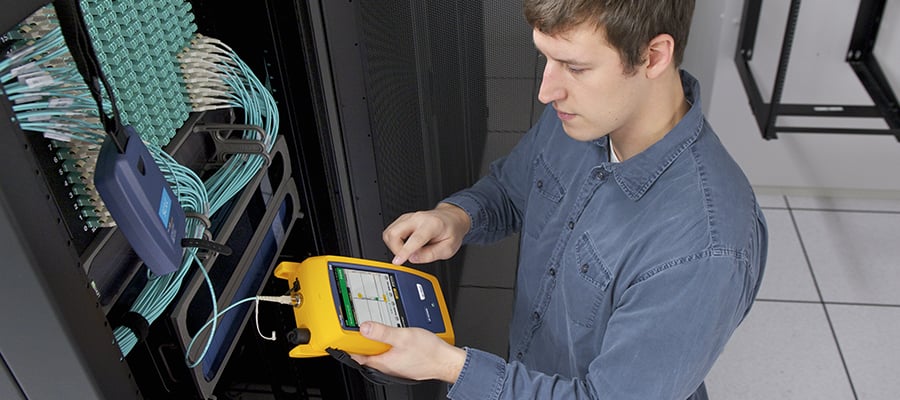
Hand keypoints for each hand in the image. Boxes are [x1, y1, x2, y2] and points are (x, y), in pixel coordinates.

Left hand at [349, 321, 466, 382]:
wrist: (446, 361)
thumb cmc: (428, 352)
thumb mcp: (403, 337)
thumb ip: (383, 332)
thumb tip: (364, 327)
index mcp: (383, 362)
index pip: (357, 356)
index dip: (348, 346)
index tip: (341, 337)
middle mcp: (387, 366)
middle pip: (367, 353)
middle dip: (362, 341)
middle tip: (358, 327)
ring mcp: (395, 365)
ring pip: (379, 352)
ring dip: (375, 342)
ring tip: (375, 329)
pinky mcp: (403, 362)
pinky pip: (389, 353)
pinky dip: (387, 344)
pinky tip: (392, 336)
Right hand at [383, 203, 470, 264]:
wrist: (451, 218)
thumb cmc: (451, 231)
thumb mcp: (448, 248)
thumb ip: (430, 255)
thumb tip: (412, 258)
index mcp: (432, 224)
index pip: (415, 239)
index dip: (404, 251)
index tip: (397, 261)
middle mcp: (418, 218)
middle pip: (394, 233)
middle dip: (395, 249)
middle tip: (406, 257)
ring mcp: (409, 217)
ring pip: (389, 232)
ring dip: (393, 245)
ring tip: (407, 250)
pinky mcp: (403, 219)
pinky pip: (391, 230)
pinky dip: (394, 241)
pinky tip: (405, 244)